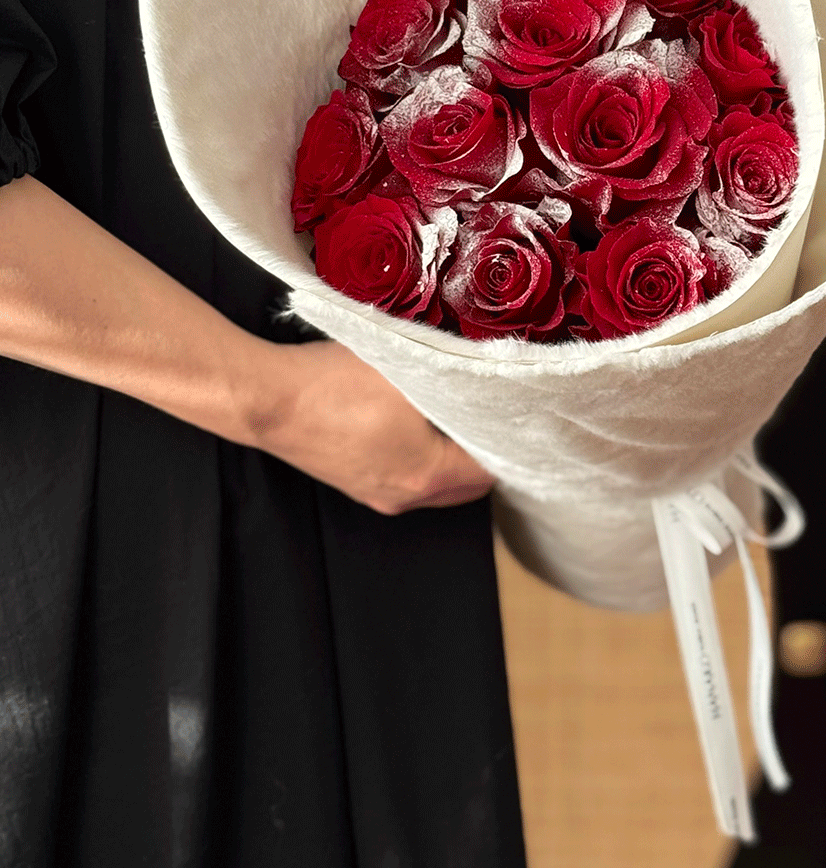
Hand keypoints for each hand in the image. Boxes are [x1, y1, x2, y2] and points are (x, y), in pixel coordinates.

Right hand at [253, 339, 492, 514]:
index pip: (490, 471)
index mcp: (426, 475)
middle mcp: (404, 497)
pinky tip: (415, 425)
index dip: (506, 441)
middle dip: (483, 456)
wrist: (270, 400)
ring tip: (455, 416)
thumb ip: (451, 383)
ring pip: (435, 485)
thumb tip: (487, 383)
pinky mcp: (355, 484)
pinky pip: (406, 480)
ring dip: (452, 459)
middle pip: (466, 487)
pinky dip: (422, 461)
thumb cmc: (335, 383)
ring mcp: (377, 495)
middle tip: (491, 416)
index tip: (514, 415)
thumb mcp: (406, 371)